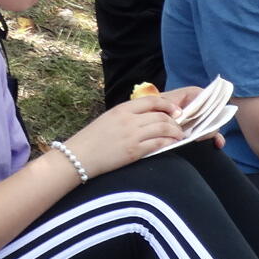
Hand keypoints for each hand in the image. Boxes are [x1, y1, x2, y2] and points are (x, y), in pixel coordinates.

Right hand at [62, 96, 186, 175]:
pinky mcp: (134, 151)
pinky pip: (158, 144)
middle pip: (161, 116)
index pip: (152, 101)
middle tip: (180, 127)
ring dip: (175, 132)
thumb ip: (127, 115)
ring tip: (179, 136)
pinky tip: (172, 145)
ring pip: (163, 129)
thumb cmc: (92, 139)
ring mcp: (132, 135)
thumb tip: (149, 116)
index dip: (168, 105)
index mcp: (122, 108)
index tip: (176, 111)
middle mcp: (129, 119)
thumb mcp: (109, 118)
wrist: (77, 157)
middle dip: (175, 122)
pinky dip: (168, 143)